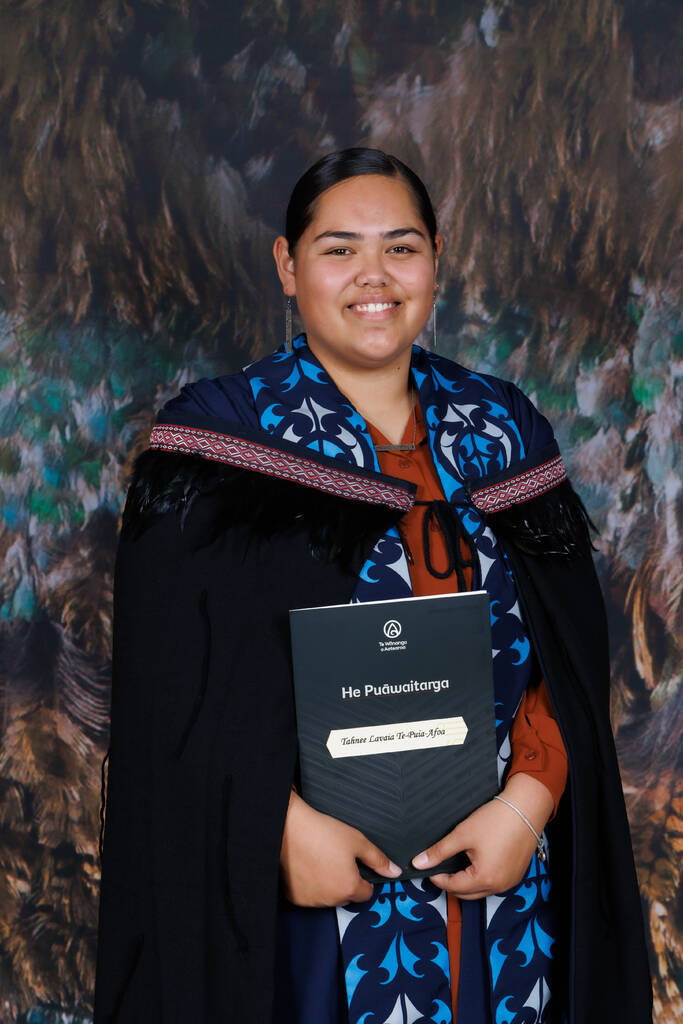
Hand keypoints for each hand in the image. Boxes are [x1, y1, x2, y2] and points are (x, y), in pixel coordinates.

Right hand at [280, 791, 400, 906]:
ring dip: (328, 885)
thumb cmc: (323, 832)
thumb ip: (378, 859)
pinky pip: (309, 896)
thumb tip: (395, 872)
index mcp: (349, 888)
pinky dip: (310, 886)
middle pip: (346, 895)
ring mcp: (311, 901)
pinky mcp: (294, 897)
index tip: (356, 864)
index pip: (366, 893)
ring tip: (321, 859)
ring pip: (327, 897)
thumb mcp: (357, 841)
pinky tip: (308, 867)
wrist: (289, 827)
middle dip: (346, 881)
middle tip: (337, 858)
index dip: (364, 878)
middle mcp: (330, 900)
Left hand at [412, 774, 553, 898]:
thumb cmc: (496, 820)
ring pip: (481, 890)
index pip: (453, 887)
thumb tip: (419, 863)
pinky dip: (482, 877)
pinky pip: (494, 883)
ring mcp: (510, 882)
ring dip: (467, 882)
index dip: (437, 878)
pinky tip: (476, 861)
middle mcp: (499, 886)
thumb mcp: (462, 834)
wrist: (526, 808)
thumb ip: (439, 851)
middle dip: (451, 883)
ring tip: (458, 862)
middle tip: (441, 865)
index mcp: (484, 878)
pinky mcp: (516, 875)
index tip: (429, 867)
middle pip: (467, 893)